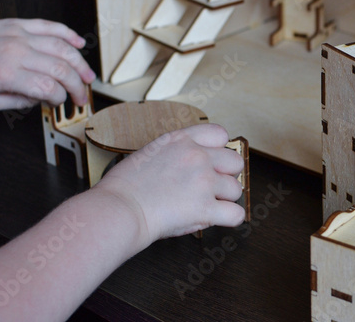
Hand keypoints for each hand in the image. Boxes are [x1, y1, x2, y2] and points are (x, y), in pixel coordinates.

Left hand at [0, 18, 94, 109]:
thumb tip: (43, 99)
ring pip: (62, 47)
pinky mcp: (19, 24)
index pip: (49, 88)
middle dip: (77, 85)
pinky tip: (79, 42)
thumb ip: (20, 103)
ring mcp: (20, 35)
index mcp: (8, 74)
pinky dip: (68, 33)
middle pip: (61, 69)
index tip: (60, 102)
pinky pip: (50, 26)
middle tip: (82, 95)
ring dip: (80, 63)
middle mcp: (17, 53)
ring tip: (88, 75)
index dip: (61, 98)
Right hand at [94, 124, 245, 245]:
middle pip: (235, 162)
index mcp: (181, 140)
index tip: (210, 163)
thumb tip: (195, 167)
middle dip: (225, 176)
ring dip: (223, 199)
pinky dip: (228, 219)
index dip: (218, 151)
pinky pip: (235, 214)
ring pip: (236, 190)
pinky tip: (215, 219)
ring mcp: (203, 181)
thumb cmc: (125, 186)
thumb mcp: (151, 152)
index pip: (220, 134)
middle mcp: (197, 156)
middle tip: (208, 188)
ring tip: (204, 206)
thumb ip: (177, 154)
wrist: (118, 208)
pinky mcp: (205, 208)